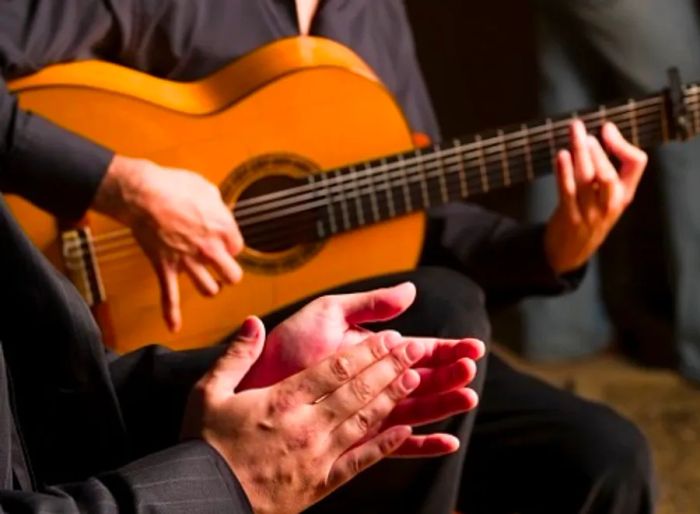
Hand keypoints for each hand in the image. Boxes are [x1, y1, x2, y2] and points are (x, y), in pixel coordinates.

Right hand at [93, 155, 243, 330]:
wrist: (142, 193)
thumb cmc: (174, 186)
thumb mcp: (206, 188)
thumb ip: (217, 206)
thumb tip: (220, 212)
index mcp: (223, 228)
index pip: (238, 248)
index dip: (230, 245)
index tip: (222, 241)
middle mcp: (210, 249)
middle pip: (232, 275)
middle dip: (228, 273)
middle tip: (222, 268)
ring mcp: (188, 261)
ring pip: (209, 289)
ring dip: (209, 287)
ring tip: (209, 284)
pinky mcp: (166, 267)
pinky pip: (169, 296)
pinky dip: (170, 313)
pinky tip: (174, 326)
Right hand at [183, 317, 450, 513]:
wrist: (202, 499)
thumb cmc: (203, 444)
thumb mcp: (208, 392)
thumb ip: (236, 355)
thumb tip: (253, 321)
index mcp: (282, 400)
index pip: (336, 369)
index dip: (367, 351)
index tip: (390, 338)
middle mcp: (307, 425)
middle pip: (357, 390)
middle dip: (389, 367)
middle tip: (416, 350)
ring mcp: (317, 456)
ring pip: (364, 421)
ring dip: (392, 398)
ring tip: (415, 379)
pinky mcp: (320, 483)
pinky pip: (360, 462)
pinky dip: (385, 446)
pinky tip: (406, 432)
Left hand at [239, 283, 484, 455]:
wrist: (255, 380)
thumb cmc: (288, 345)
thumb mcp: (329, 312)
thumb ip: (370, 303)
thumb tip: (411, 291)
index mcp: (371, 352)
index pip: (417, 351)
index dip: (445, 349)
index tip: (473, 347)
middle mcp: (373, 383)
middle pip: (422, 380)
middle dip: (449, 374)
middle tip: (471, 369)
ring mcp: (366, 411)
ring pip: (415, 409)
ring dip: (442, 403)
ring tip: (468, 396)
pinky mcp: (356, 438)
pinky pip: (395, 446)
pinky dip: (422, 444)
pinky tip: (446, 441)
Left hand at [544, 121, 646, 273]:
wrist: (570, 253)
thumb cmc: (588, 217)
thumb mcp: (606, 198)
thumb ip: (606, 171)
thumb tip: (599, 135)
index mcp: (624, 195)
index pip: (636, 163)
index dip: (622, 144)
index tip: (606, 128)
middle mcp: (611, 204)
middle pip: (608, 173)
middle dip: (596, 150)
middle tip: (583, 130)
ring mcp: (591, 213)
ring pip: (587, 179)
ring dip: (579, 154)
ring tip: (574, 134)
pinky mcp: (570, 218)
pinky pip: (567, 192)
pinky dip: (564, 172)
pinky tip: (561, 155)